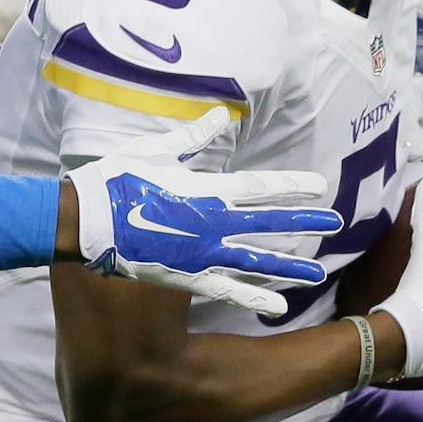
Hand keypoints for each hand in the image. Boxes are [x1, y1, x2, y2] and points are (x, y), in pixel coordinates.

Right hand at [63, 107, 343, 313]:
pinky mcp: (187, 277)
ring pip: (256, 260)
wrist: (86, 220)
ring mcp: (202, 253)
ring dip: (289, 265)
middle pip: (269, 223)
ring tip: (317, 272)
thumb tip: (220, 114)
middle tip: (336, 221)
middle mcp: (212, 222)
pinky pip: (228, 290)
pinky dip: (254, 297)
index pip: (261, 186)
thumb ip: (193, 136)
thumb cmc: (117, 179)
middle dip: (303, 222)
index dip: (292, 186)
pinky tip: (278, 307)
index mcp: (206, 189)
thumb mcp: (156, 148)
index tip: (320, 186)